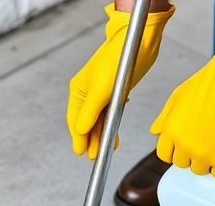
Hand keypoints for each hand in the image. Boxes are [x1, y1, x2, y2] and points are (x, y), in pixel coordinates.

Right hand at [67, 3, 174, 158]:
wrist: (139, 41)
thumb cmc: (117, 60)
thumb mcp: (101, 91)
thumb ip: (90, 113)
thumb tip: (80, 132)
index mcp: (79, 91)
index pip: (75, 120)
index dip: (78, 137)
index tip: (81, 152)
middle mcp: (88, 93)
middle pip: (87, 122)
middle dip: (91, 139)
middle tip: (94, 156)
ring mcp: (102, 93)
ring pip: (99, 119)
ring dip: (102, 135)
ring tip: (106, 150)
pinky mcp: (116, 92)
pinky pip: (111, 113)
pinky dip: (112, 125)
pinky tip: (114, 135)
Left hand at [150, 43, 214, 177]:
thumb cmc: (208, 86)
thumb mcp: (177, 97)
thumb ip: (164, 118)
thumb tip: (155, 132)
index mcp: (171, 131)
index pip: (165, 155)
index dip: (174, 151)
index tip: (182, 147)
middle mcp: (184, 145)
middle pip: (181, 164)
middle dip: (189, 155)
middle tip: (201, 143)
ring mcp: (203, 154)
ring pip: (199, 170)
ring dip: (206, 162)